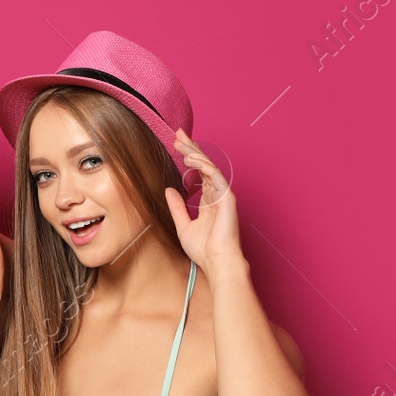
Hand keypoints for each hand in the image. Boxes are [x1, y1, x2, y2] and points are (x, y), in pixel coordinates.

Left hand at [163, 129, 244, 274]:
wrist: (217, 262)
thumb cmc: (203, 250)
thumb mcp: (183, 225)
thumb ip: (177, 207)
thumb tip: (168, 190)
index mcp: (208, 201)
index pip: (199, 173)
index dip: (189, 157)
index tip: (176, 144)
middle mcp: (216, 195)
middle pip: (203, 165)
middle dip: (191, 147)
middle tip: (178, 133)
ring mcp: (223, 195)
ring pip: (209, 166)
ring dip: (194, 152)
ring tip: (180, 142)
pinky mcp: (227, 197)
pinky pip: (215, 175)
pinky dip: (203, 165)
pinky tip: (190, 158)